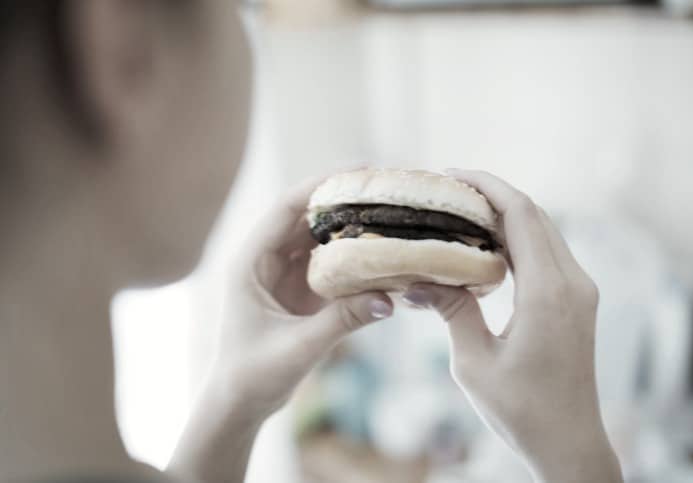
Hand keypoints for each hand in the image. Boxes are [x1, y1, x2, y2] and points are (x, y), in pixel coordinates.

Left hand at [168, 176, 393, 482]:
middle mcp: (266, 258)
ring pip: (320, 236)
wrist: (241, 402)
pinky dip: (353, 254)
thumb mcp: (298, 347)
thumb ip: (342, 321)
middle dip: (343, 199)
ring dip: (351, 224)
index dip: (320, 185)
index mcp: (250, 261)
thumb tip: (390, 299)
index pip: (286, 208)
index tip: (357, 170)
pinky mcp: (301, 289)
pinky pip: (330, 261)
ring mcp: (284, 272)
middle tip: (384, 188)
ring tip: (388, 211)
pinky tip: (380, 248)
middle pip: (307, 215)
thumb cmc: (254, 374)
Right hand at [402, 170, 622, 482]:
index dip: (486, 186)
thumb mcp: (473, 361)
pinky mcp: (576, 300)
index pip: (521, 215)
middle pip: (534, 215)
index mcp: (547, 293)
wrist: (568, 442)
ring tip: (460, 211)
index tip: (451, 174)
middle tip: (448, 190)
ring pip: (543, 230)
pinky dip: (517, 238)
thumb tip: (414, 277)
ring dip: (505, 214)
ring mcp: (579, 291)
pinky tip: (484, 244)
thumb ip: (450, 309)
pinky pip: (547, 252)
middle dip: (492, 194)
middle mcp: (572, 283)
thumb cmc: (521, 410)